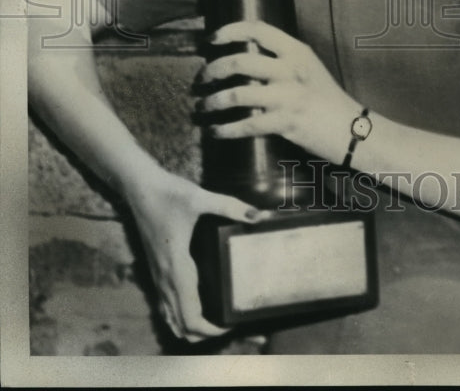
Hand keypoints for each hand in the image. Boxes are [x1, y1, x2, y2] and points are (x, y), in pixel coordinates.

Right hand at [125, 168, 268, 341]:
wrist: (139, 188)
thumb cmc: (167, 193)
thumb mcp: (199, 197)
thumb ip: (229, 206)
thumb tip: (258, 215)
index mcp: (176, 268)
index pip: (190, 316)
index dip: (210, 330)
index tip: (230, 325)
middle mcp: (165, 278)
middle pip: (181, 325)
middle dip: (204, 333)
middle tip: (228, 323)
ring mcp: (158, 276)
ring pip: (170, 318)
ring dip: (189, 327)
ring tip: (214, 320)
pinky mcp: (156, 270)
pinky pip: (165, 305)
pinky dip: (179, 315)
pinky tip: (195, 305)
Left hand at [198, 21, 360, 164]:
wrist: (351, 130)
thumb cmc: (326, 99)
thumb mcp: (307, 68)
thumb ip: (280, 59)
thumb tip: (242, 56)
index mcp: (296, 51)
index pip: (258, 29)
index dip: (230, 30)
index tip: (211, 39)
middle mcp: (291, 69)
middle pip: (240, 61)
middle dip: (213, 69)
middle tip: (202, 78)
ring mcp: (288, 97)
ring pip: (237, 95)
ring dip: (213, 102)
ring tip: (202, 106)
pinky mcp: (285, 123)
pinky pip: (246, 125)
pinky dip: (225, 129)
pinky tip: (215, 131)